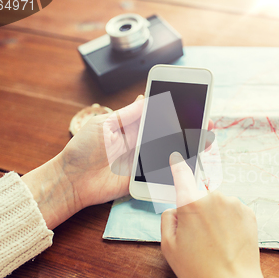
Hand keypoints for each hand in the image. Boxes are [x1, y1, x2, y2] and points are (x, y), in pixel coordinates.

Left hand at [23, 96, 213, 229]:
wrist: (71, 180)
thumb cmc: (83, 149)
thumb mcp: (105, 124)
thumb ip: (128, 114)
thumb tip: (146, 97)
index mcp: (132, 125)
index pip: (158, 114)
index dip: (174, 110)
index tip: (192, 104)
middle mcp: (141, 141)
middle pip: (169, 133)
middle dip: (188, 128)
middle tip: (206, 123)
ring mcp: (143, 160)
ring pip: (169, 151)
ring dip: (186, 147)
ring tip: (204, 140)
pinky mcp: (143, 178)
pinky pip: (162, 172)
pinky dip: (176, 168)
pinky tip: (189, 162)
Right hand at [161, 152, 278, 277]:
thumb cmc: (199, 270)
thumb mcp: (169, 247)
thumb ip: (168, 219)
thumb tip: (176, 208)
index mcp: (191, 203)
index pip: (182, 174)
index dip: (178, 164)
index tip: (176, 155)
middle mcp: (214, 197)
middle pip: (200, 195)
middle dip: (197, 210)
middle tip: (198, 237)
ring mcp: (234, 204)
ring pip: (218, 204)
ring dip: (215, 216)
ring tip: (215, 243)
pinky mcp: (249, 213)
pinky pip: (233, 211)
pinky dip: (229, 221)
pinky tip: (228, 240)